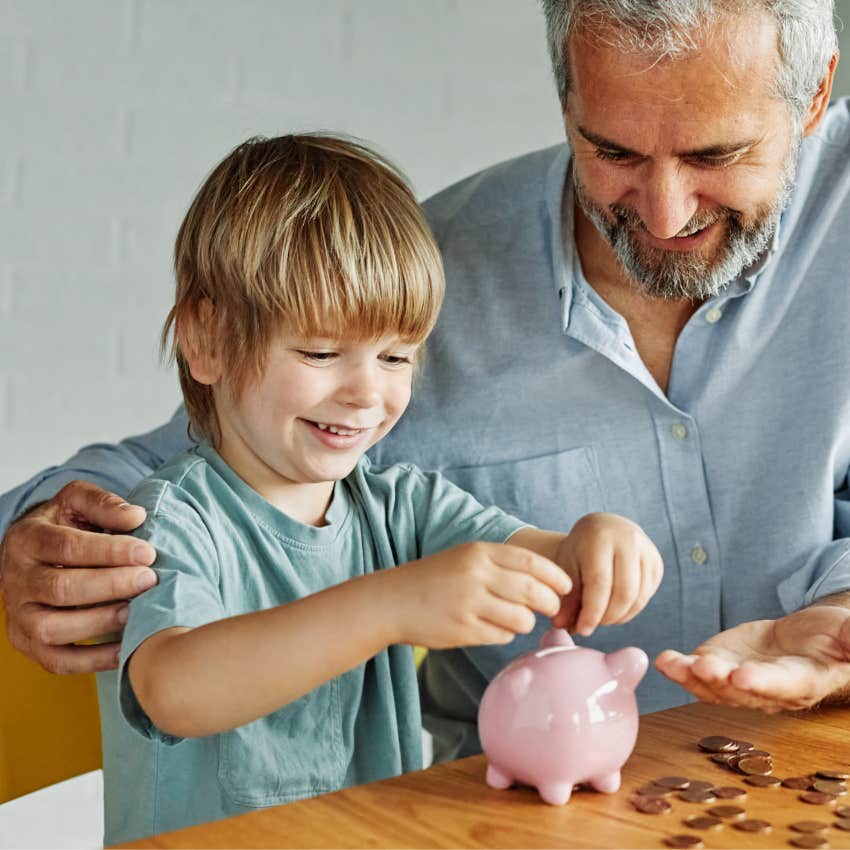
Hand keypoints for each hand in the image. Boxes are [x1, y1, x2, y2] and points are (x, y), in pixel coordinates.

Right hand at [0, 481, 156, 673]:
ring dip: (99, 623)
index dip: (109, 551)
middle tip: (149, 580)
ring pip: (51, 628)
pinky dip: (93, 660)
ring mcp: (18, 616)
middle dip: (110, 585)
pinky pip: (57, 661)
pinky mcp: (28, 643)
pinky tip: (126, 647)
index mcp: (27, 539)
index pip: (66, 547)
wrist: (35, 551)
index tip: (147, 553)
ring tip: (136, 611)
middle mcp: (15, 579)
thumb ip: (104, 504)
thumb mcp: (77, 501)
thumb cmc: (64, 524)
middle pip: (60, 588)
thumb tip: (135, 517)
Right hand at [389, 541, 570, 648]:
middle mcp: (476, 576)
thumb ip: (501, 564)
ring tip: (514, 619)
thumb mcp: (465, 558)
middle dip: (549, 603)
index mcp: (479, 553)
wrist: (391, 601)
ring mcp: (469, 605)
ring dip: (525, 622)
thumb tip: (546, 581)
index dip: (555, 576)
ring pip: (522, 619)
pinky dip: (503, 634)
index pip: (532, 562)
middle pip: (533, 592)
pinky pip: (501, 636)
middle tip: (551, 608)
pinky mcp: (463, 631)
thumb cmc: (434, 579)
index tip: (566, 586)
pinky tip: (491, 628)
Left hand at [552, 512, 662, 635]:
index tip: (582, 630)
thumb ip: (567, 597)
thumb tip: (561, 626)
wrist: (602, 528)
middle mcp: (628, 540)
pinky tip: (615, 609)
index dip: (592, 612)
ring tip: (602, 618)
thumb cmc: (580, 549)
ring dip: (620, 616)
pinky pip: (647, 595)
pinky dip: (631, 610)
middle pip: (624, 593)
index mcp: (600, 537)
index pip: (600, 583)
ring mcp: (646, 550)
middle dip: (607, 617)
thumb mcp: (568, 566)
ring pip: (638, 597)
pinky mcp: (656, 562)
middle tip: (592, 624)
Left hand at [654, 602, 849, 711]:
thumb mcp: (848, 634)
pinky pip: (695, 674)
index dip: (762, 683)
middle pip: (741, 690)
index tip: (742, 675)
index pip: (781, 684)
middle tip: (703, 668)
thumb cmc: (833, 636)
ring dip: (691, 677)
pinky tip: (663, 661)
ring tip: (672, 664)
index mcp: (803, 682)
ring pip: (713, 687)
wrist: (806, 637)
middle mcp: (767, 691)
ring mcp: (739, 683)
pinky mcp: (719, 668)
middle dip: (720, 680)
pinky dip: (678, 669)